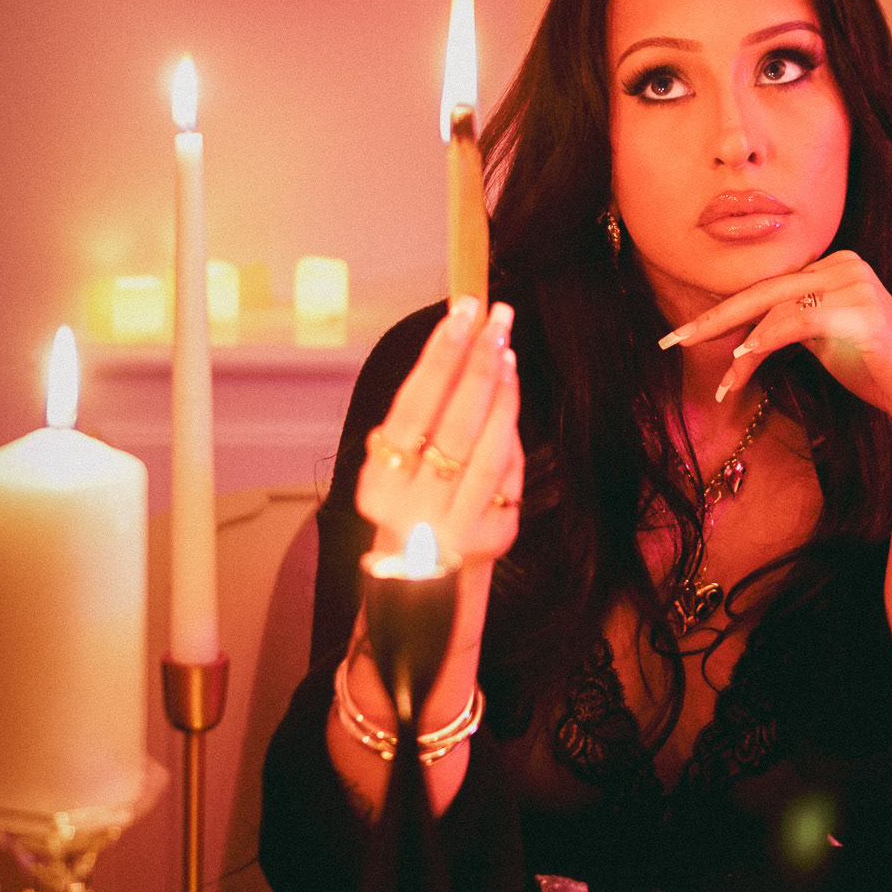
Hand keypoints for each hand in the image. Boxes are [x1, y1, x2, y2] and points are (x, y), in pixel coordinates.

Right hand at [356, 296, 522, 566]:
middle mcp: (415, 507)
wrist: (423, 578)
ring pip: (487, 448)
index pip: (412, 409)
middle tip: (496, 318)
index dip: (439, 357)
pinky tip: (511, 394)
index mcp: (380, 484)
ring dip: (501, 393)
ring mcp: (456, 525)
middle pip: (454, 424)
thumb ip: (416, 416)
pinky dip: (511, 431)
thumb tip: (454, 348)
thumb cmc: (410, 498)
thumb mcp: (393, 463)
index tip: (461, 313)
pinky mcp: (493, 536)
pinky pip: (509, 474)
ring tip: (506, 350)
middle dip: (477, 364)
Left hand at [661, 251, 891, 444]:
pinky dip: (766, 339)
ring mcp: (854, 283)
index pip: (767, 289)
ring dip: (738, 346)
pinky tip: (743, 357)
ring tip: (717, 378)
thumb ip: (788, 326)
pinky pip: (798, 321)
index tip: (684, 334)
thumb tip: (741, 334)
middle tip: (672, 340)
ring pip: (775, 308)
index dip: (724, 313)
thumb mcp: (823, 341)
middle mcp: (843, 264)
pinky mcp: (860, 310)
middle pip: (762, 291)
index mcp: (833, 265)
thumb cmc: (873, 372)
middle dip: (713, 319)